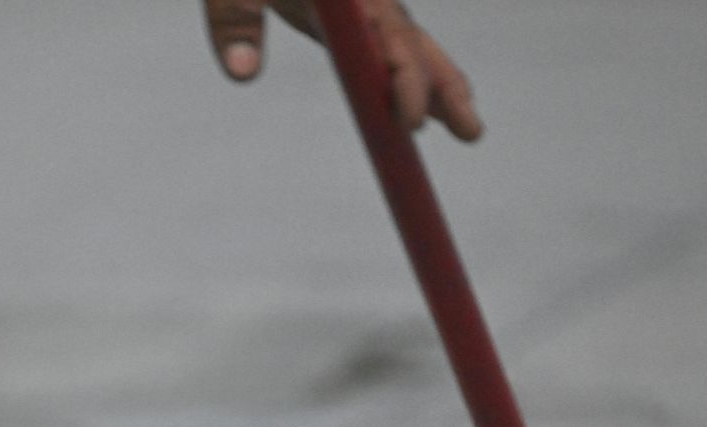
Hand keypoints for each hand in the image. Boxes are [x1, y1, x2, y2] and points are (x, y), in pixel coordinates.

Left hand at [203, 0, 482, 139]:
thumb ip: (235, 24)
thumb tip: (243, 73)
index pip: (388, 34)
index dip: (405, 78)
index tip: (410, 123)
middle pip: (413, 42)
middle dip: (442, 88)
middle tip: (471, 134)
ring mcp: (364, 9)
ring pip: (411, 46)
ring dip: (440, 87)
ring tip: (469, 131)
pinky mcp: (355, 18)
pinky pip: (392, 50)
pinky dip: (414, 79)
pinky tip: (429, 115)